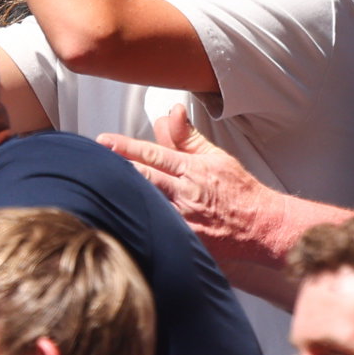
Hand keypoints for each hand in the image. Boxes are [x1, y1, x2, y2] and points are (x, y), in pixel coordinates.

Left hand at [101, 111, 293, 265]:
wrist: (260, 226)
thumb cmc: (238, 191)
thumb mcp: (215, 156)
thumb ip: (188, 136)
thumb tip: (170, 112)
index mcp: (192, 170)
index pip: (152, 154)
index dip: (125, 147)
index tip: (103, 141)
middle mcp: (185, 194)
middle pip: (143, 178)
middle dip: (116, 168)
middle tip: (92, 160)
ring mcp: (183, 220)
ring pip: (145, 204)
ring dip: (123, 195)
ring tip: (99, 188)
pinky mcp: (184, 242)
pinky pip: (155, 230)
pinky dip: (138, 222)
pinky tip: (120, 220)